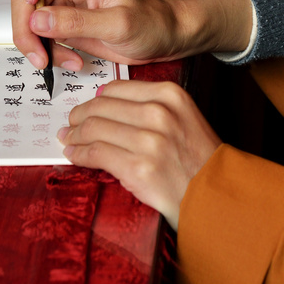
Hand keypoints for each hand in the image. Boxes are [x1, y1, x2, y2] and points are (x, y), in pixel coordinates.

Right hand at [11, 0, 184, 70]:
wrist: (165, 40)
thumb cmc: (151, 23)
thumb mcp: (118, 23)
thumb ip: (77, 21)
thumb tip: (37, 20)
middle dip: (24, 25)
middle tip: (37, 52)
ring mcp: (66, 8)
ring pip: (30, 20)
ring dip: (34, 44)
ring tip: (52, 63)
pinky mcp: (67, 28)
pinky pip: (43, 38)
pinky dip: (49, 53)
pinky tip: (72, 62)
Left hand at [56, 79, 220, 228]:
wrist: (215, 194)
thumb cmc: (196, 157)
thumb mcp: (182, 116)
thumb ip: (148, 105)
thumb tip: (102, 100)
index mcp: (170, 95)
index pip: (115, 89)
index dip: (94, 99)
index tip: (85, 109)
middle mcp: (159, 113)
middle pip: (101, 107)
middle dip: (79, 117)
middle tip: (70, 125)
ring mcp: (149, 141)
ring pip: (94, 129)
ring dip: (75, 136)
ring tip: (69, 140)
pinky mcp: (138, 168)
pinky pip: (95, 154)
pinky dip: (78, 154)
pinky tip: (73, 155)